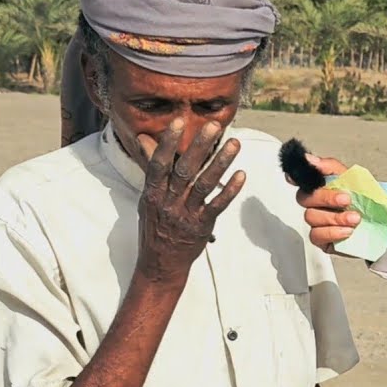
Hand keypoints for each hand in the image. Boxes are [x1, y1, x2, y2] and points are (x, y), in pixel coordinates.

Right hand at [135, 119, 244, 280]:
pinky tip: (241, 175)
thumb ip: (152, 170)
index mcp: (152, 194)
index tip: (179, 122)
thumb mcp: (147, 199)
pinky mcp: (202, 226)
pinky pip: (217, 205)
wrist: (161, 264)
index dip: (168, 143)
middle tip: (214, 126)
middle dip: (200, 147)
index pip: (159, 164)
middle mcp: (168, 202)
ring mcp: (186, 214)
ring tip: (235, 144)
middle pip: (185, 170)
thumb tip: (145, 140)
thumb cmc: (154, 227)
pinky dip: (230, 190)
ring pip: (204, 185)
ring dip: (221, 163)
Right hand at [290, 154, 361, 252]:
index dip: (295, 176)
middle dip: (326, 198)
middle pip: (304, 198)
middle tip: (346, 200)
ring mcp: (317, 222)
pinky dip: (332, 232)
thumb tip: (309, 159)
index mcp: (322, 186)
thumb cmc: (367, 203)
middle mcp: (316, 204)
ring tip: (354, 218)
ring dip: (334, 217)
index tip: (293, 176)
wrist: (384, 227)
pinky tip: (347, 231)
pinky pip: (316, 235)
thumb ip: (330, 167)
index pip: (301, 179)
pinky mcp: (321, 240)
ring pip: (311, 217)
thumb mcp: (354, 178)